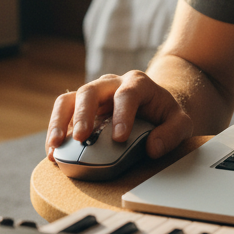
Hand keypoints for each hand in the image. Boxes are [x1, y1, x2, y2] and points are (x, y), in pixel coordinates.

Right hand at [46, 70, 192, 162]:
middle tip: (81, 137)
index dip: (122, 114)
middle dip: (84, 114)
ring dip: (60, 121)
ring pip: (70, 99)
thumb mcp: (180, 122)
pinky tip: (53, 151)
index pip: (127, 94)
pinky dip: (55, 130)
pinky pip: (63, 112)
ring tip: (56, 146)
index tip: (119, 138)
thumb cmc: (164, 114)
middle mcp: (111, 84)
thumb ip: (172, 133)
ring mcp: (93, 93)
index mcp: (138, 83)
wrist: (151, 104)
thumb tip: (153, 147)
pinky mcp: (80, 106)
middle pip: (91, 91)